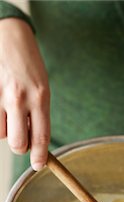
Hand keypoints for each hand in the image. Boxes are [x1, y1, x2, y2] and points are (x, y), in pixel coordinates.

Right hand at [0, 18, 49, 169]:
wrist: (9, 36)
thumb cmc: (28, 66)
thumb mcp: (42, 89)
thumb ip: (38, 115)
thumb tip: (33, 144)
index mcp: (40, 98)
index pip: (41, 137)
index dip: (39, 156)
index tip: (38, 165)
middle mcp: (20, 98)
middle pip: (17, 143)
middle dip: (19, 147)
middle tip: (20, 140)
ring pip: (0, 134)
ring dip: (5, 129)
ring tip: (9, 111)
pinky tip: (0, 105)